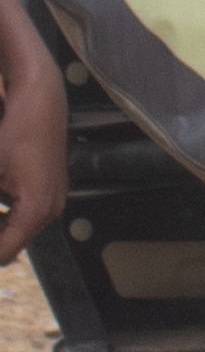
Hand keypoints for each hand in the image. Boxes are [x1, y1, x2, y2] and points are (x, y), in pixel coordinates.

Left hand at [0, 0, 67, 268]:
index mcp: (37, 210)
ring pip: (15, 230)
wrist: (41, 99)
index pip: (4, 252)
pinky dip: (2, 216)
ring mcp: (53, 198)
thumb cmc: (16, 129)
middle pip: (10, 244)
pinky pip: (21, 214)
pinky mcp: (48, 188)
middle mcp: (51, 208)